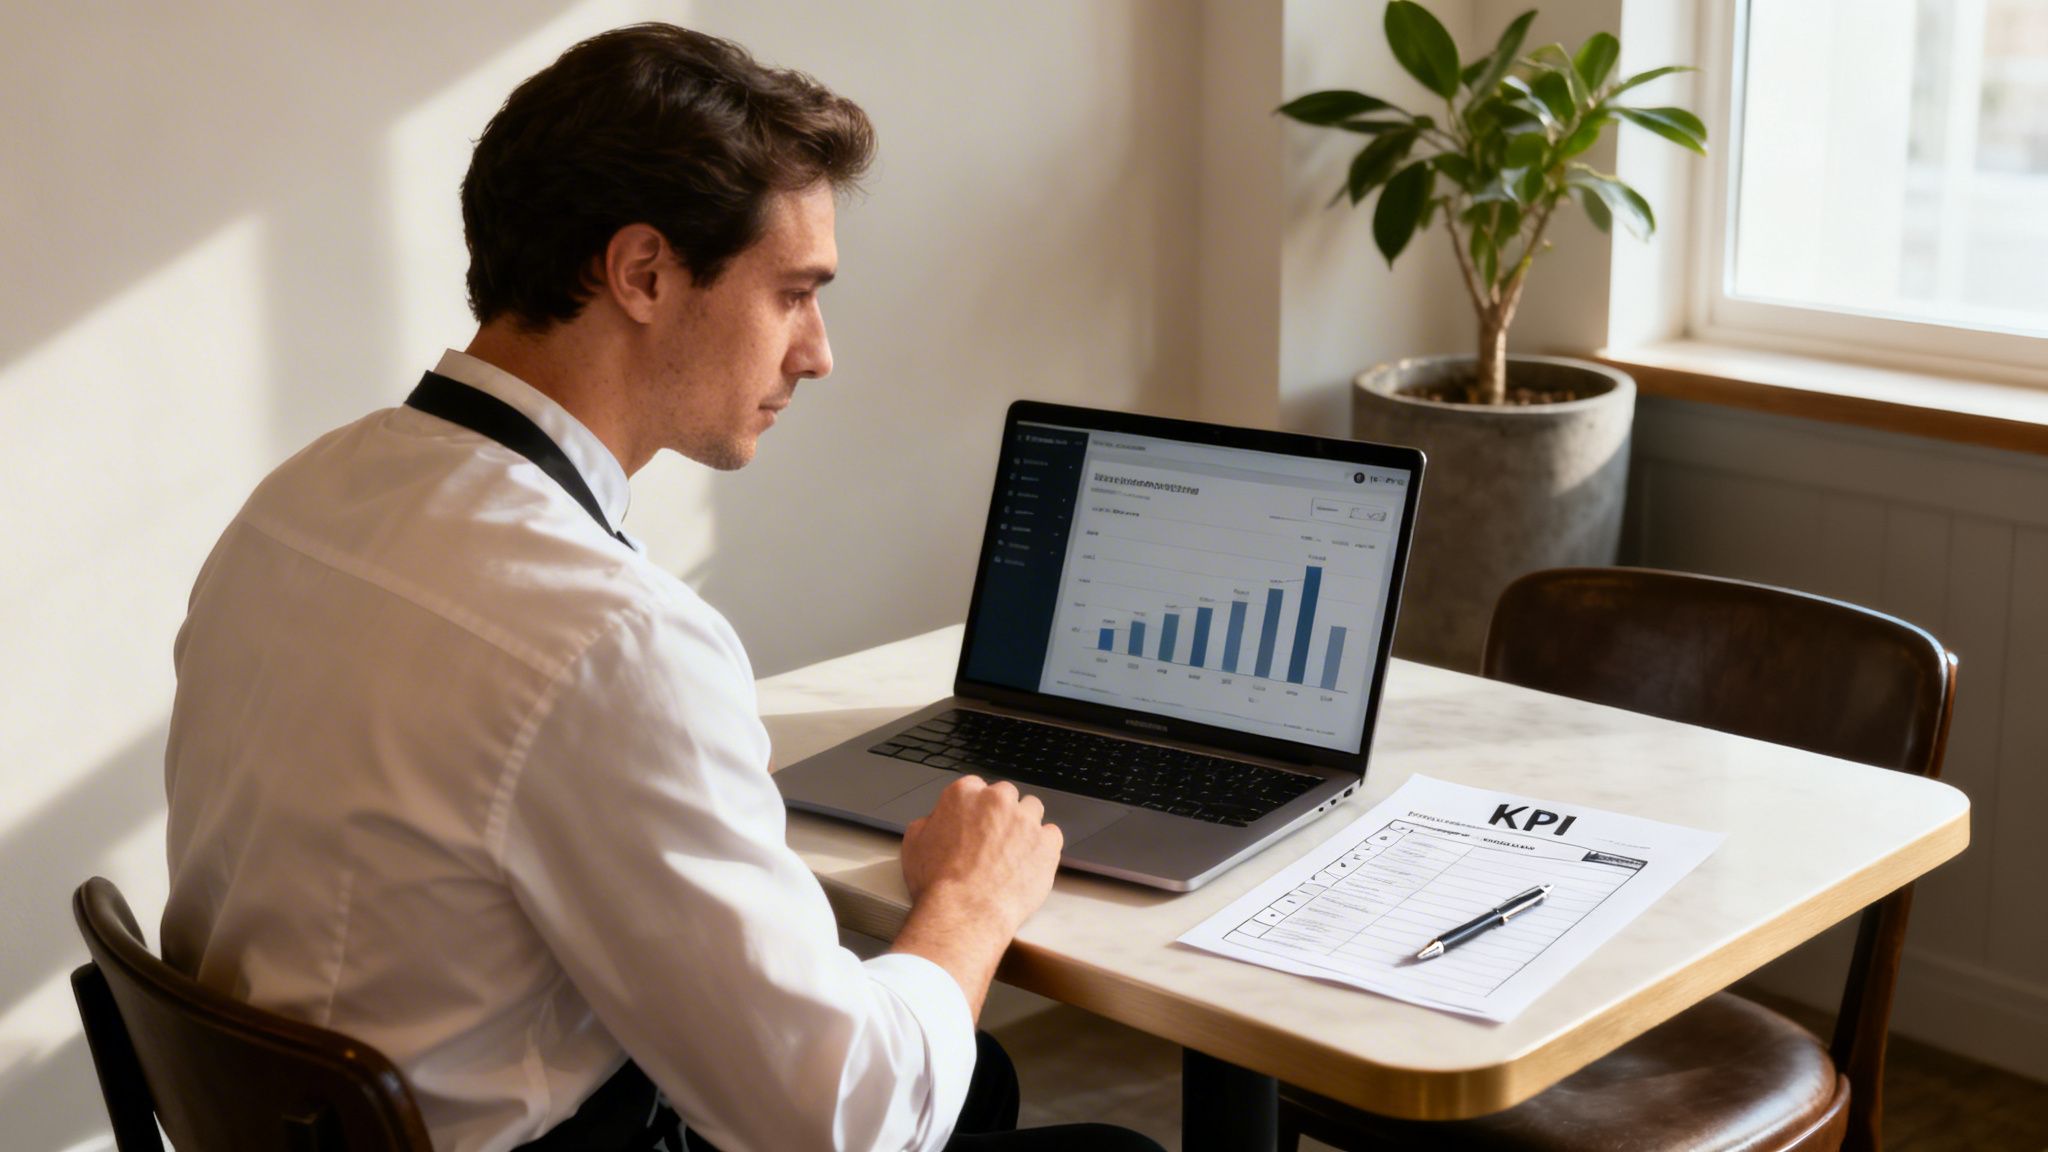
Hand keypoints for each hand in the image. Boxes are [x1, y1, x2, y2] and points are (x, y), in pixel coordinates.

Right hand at [890, 776, 1063, 1018]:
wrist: (964, 912)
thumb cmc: (938, 883)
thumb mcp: (914, 844)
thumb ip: (930, 823)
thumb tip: (937, 822)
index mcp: (964, 794)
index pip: (976, 788)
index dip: (975, 809)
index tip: (975, 824)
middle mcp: (997, 800)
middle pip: (1006, 796)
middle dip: (1001, 814)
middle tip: (993, 841)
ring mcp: (1026, 820)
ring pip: (1032, 810)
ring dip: (1024, 826)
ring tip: (1014, 853)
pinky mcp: (1047, 842)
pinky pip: (1052, 835)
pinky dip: (1044, 847)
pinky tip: (1030, 863)